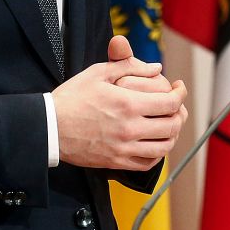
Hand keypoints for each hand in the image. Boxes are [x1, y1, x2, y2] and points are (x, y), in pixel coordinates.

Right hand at [53, 40, 188, 170]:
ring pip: (163, 148)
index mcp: (128, 104)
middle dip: (180, 114)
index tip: (179, 88)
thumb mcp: (98, 73)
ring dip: (171, 135)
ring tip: (168, 124)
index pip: (170, 103)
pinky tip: (154, 143)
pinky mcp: (116, 163)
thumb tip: (156, 68)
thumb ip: (129, 66)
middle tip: (176, 106)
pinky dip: (157, 154)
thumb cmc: (72, 97)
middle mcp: (129, 129)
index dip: (180, 94)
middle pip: (172, 126)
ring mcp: (123, 149)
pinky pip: (147, 164)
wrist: (49, 127)